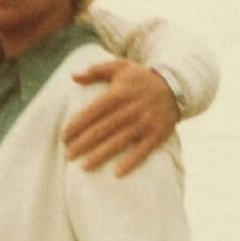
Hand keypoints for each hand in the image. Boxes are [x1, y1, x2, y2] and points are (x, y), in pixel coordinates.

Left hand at [63, 60, 178, 175]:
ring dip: (100, 155)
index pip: (92, 111)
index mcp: (118, 93)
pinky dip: (131, 162)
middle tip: (67, 155)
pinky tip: (117, 173)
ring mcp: (145, 122)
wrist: (176, 85)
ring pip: (118, 141)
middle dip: (83, 144)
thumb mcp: (120, 67)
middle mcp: (130, 109)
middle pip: (102, 129)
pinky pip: (143, 150)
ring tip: (83, 167)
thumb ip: (95, 71)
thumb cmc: (141, 78)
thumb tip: (73, 77)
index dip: (76, 125)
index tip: (63, 137)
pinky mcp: (157, 134)